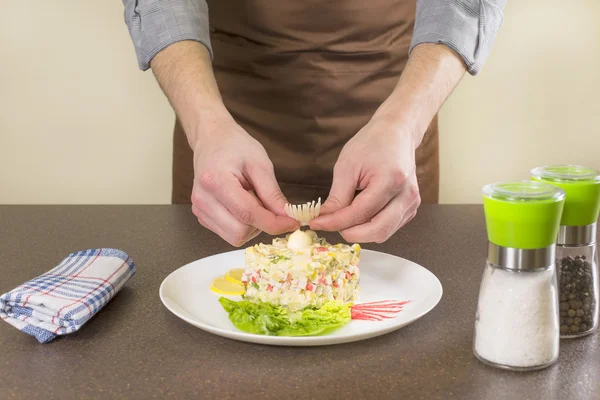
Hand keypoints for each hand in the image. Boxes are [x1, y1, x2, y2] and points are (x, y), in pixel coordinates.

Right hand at [190, 116, 298, 245]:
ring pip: (234, 237)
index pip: (248, 214)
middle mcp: (202, 199)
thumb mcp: (260, 164)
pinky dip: (241, 225)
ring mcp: (199, 209)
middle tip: (267, 204)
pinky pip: (228, 233)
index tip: (292, 222)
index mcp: (215, 181)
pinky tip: (242, 205)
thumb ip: (272, 193)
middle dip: (261, 224)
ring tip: (252, 200)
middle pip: (239, 232)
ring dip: (252, 226)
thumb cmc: (235, 146)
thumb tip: (287, 217)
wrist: (211, 140)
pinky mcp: (201, 216)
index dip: (273, 223)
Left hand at [309, 117, 420, 242]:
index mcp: (391, 180)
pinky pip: (388, 228)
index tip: (316, 223)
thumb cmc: (371, 143)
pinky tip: (358, 215)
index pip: (361, 213)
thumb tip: (325, 219)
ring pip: (383, 233)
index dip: (336, 222)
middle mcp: (407, 195)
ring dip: (360, 232)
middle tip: (330, 224)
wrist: (396, 133)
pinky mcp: (410, 208)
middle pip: (377, 231)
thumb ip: (337, 196)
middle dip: (349, 232)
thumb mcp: (347, 166)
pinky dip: (370, 227)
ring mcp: (412, 203)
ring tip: (342, 218)